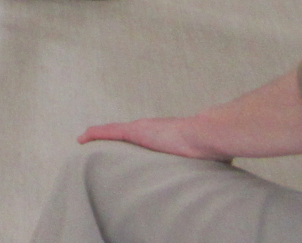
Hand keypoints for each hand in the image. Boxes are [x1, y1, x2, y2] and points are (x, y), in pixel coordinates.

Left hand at [79, 117, 226, 160]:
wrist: (207, 135)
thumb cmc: (210, 148)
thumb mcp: (205, 157)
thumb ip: (205, 162)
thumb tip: (220, 172)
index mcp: (167, 135)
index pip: (148, 138)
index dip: (139, 143)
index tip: (133, 149)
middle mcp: (152, 129)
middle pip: (128, 135)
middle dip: (115, 140)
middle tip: (103, 148)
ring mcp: (143, 129)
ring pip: (115, 133)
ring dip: (101, 138)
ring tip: (86, 142)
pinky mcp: (135, 132)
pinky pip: (109, 132)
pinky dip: (95, 134)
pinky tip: (81, 139)